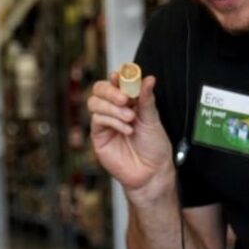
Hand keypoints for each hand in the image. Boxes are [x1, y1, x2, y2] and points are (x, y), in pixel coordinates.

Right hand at [88, 72, 174, 200]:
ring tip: (130, 118)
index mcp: (128, 102)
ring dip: (112, 108)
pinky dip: (112, 121)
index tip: (121, 76)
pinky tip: (127, 129)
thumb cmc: (154, 147)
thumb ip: (147, 100)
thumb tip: (149, 78)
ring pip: (95, 103)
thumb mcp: (153, 120)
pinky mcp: (98, 136)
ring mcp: (105, 123)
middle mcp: (114, 110)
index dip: (116, 77)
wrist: (151, 172)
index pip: (116, 82)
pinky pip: (97, 121)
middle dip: (110, 90)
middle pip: (99, 89)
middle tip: (124, 98)